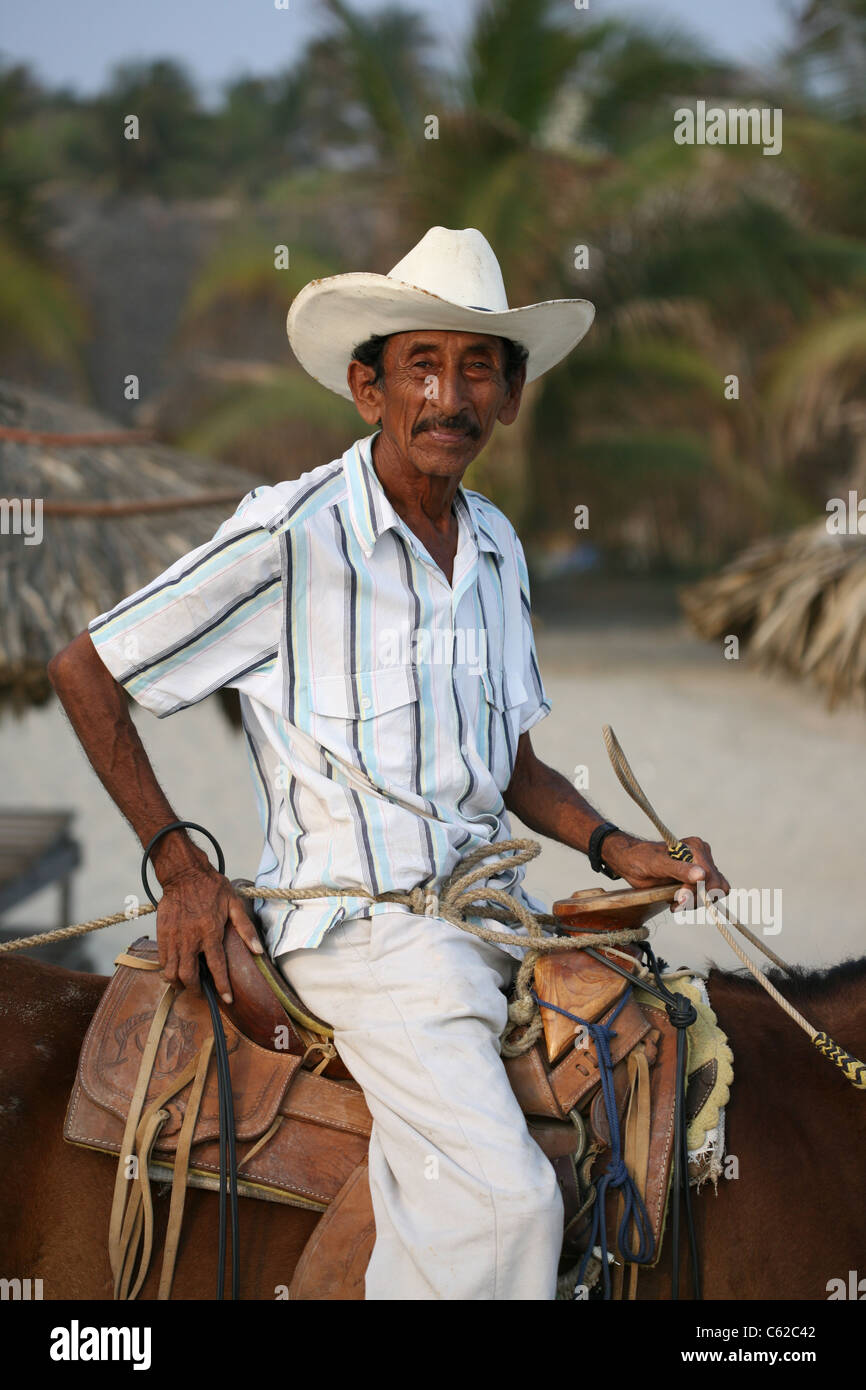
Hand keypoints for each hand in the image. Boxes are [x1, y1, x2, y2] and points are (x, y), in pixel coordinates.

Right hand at [156, 864, 263, 1001]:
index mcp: (210, 932)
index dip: (222, 986)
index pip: (217, 966)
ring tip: (185, 984)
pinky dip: (167, 969)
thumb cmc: (212, 887)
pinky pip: (162, 960)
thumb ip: (246, 928)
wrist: (183, 873)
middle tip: (200, 993)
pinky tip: (174, 970)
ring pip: (171, 971)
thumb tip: (258, 950)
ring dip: (178, 983)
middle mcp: (191, 938)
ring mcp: (174, 937)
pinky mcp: (162, 933)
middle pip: (188, 975)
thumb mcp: (234, 903)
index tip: (226, 999)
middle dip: (194, 990)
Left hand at [600, 832, 729, 908]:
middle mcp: (703, 857)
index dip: (697, 891)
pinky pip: (707, 897)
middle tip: (677, 903)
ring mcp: (702, 869)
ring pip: (714, 894)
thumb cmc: (641, 859)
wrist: (631, 863)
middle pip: (715, 886)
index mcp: (696, 848)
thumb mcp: (658, 864)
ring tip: (675, 903)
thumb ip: (679, 870)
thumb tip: (702, 876)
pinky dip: (693, 903)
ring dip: (695, 903)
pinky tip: (677, 902)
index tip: (679, 897)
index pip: (711, 876)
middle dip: (696, 898)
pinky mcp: (698, 880)